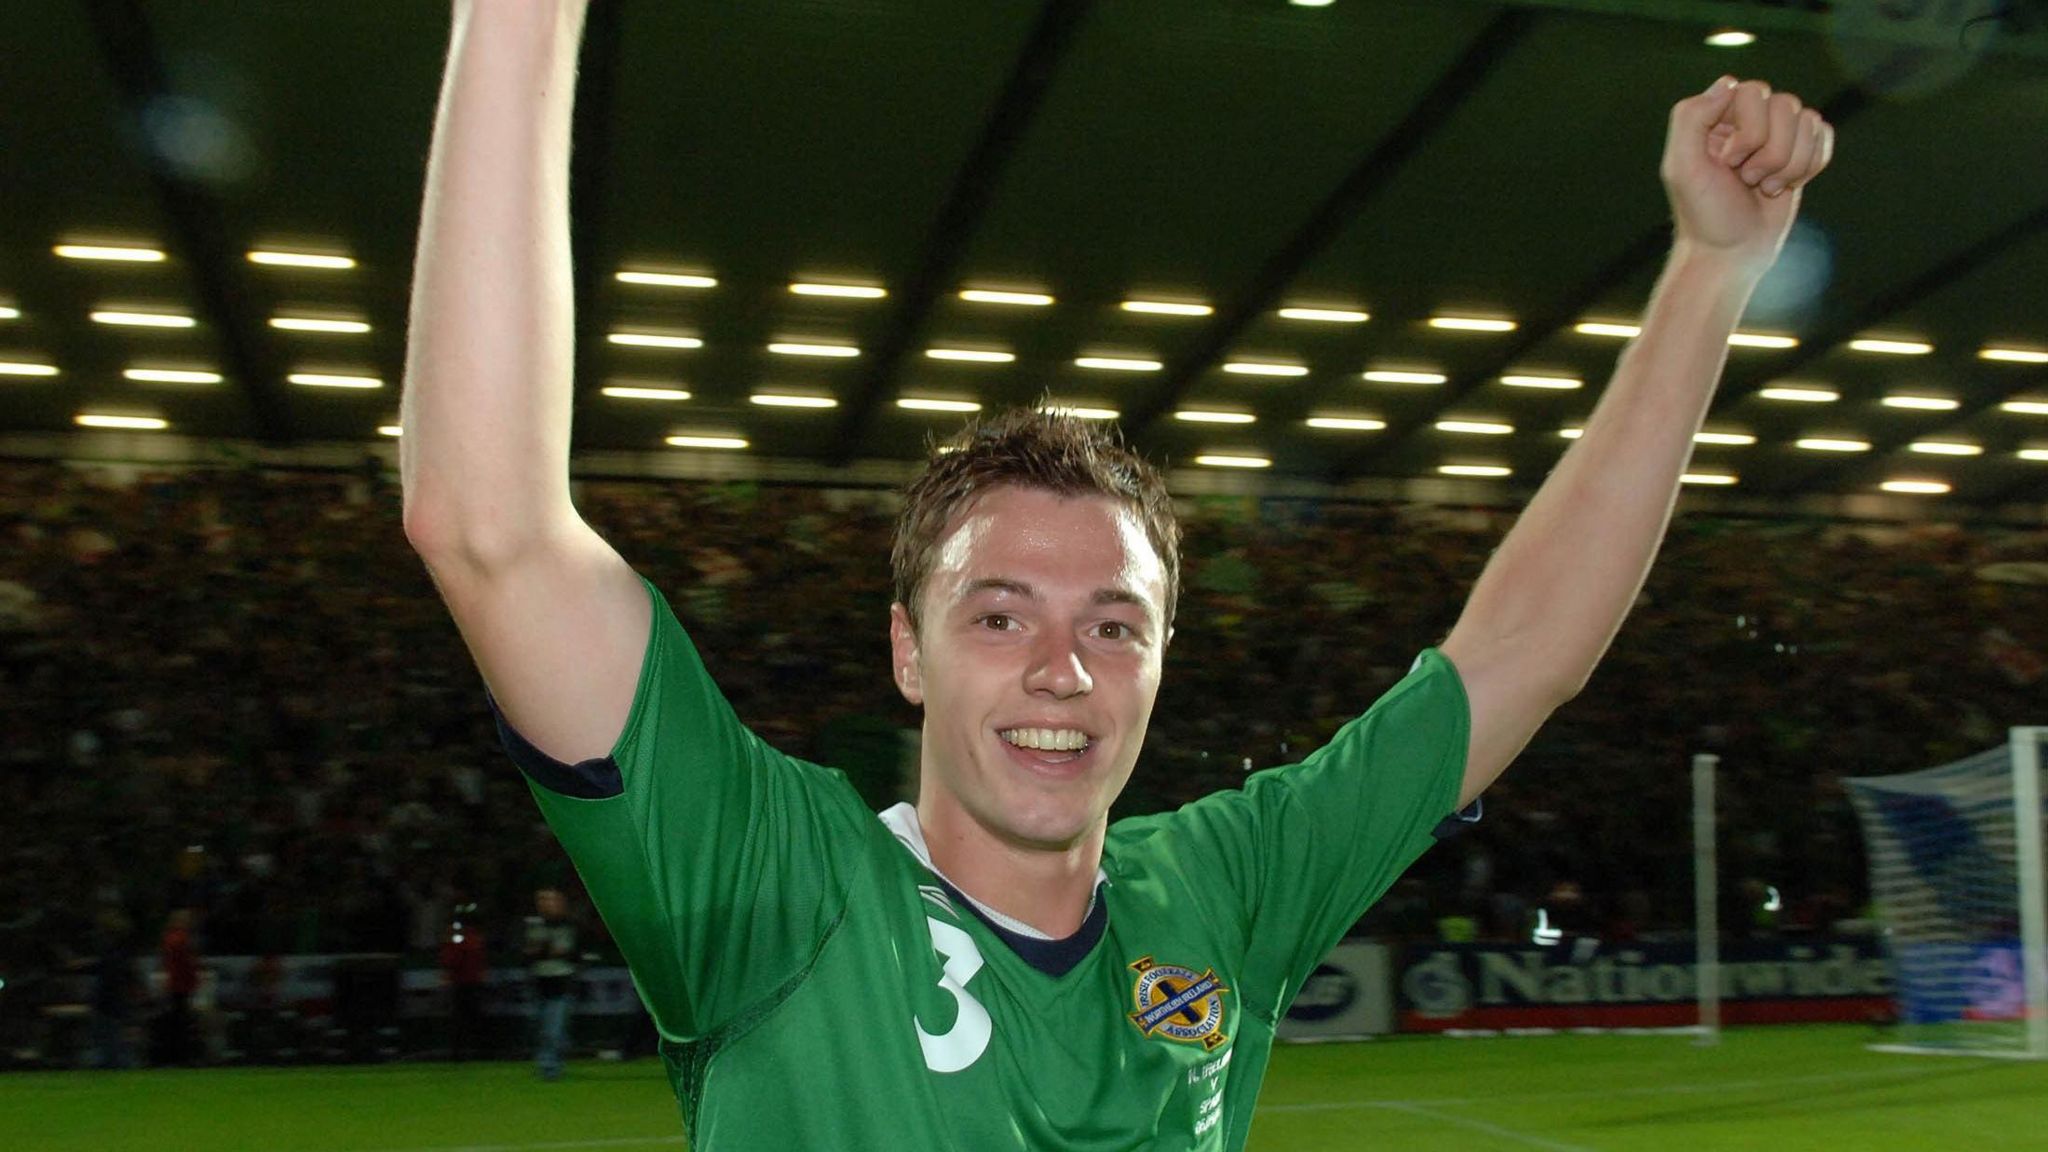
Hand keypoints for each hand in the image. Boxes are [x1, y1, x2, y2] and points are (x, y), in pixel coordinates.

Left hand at [1661, 76, 1834, 277]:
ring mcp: (1776, 134)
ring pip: (1808, 120)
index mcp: (1716, 116)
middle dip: (1770, 151)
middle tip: (1747, 179)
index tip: (1728, 163)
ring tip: (1764, 186)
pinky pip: (1824, 135)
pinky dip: (1809, 165)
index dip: (1748, 130)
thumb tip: (1728, 82)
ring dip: (1789, 163)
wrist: (1732, 253)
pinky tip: (1786, 185)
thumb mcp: (1681, 167)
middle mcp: (1747, 119)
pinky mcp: (1800, 152)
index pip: (1751, 91)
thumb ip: (1691, 118)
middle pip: (1785, 104)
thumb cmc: (1705, 213)